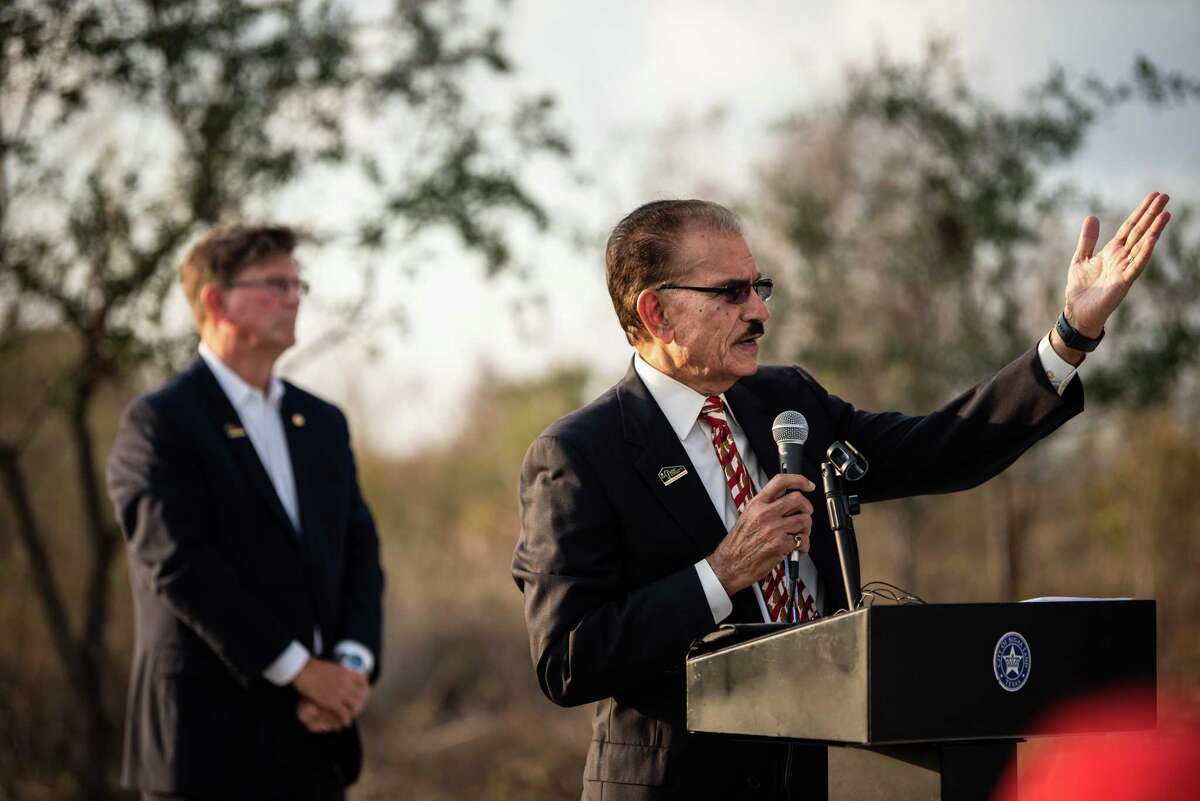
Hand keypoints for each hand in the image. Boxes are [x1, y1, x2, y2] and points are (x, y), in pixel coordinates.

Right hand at [292, 658, 368, 727]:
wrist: (305, 671)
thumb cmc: (315, 667)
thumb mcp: (333, 667)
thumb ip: (341, 673)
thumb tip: (342, 675)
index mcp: (348, 672)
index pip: (363, 681)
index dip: (364, 687)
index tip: (363, 691)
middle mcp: (347, 683)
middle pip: (361, 694)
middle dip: (361, 701)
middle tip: (359, 706)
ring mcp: (341, 693)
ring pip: (354, 705)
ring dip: (354, 711)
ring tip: (353, 715)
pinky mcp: (333, 702)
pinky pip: (343, 712)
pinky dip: (346, 718)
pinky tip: (346, 722)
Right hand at [707, 473, 814, 595]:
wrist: (731, 564)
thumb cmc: (739, 543)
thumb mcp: (748, 516)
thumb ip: (766, 506)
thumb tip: (786, 500)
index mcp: (757, 504)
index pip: (781, 482)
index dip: (799, 480)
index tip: (808, 485)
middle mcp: (765, 513)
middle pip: (798, 499)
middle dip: (806, 508)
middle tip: (804, 515)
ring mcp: (774, 528)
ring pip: (805, 521)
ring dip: (805, 530)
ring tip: (796, 536)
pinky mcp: (780, 544)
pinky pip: (803, 541)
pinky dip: (803, 546)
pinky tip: (795, 549)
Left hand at [1061, 191, 1170, 341]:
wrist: (1077, 312)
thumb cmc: (1080, 289)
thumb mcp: (1081, 258)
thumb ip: (1087, 239)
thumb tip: (1092, 216)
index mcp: (1113, 251)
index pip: (1130, 227)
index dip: (1140, 211)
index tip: (1153, 196)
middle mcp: (1122, 258)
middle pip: (1140, 231)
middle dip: (1151, 214)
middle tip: (1165, 196)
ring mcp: (1125, 269)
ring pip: (1143, 245)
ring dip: (1154, 230)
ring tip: (1166, 213)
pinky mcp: (1123, 282)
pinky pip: (1137, 265)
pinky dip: (1145, 252)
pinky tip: (1153, 238)